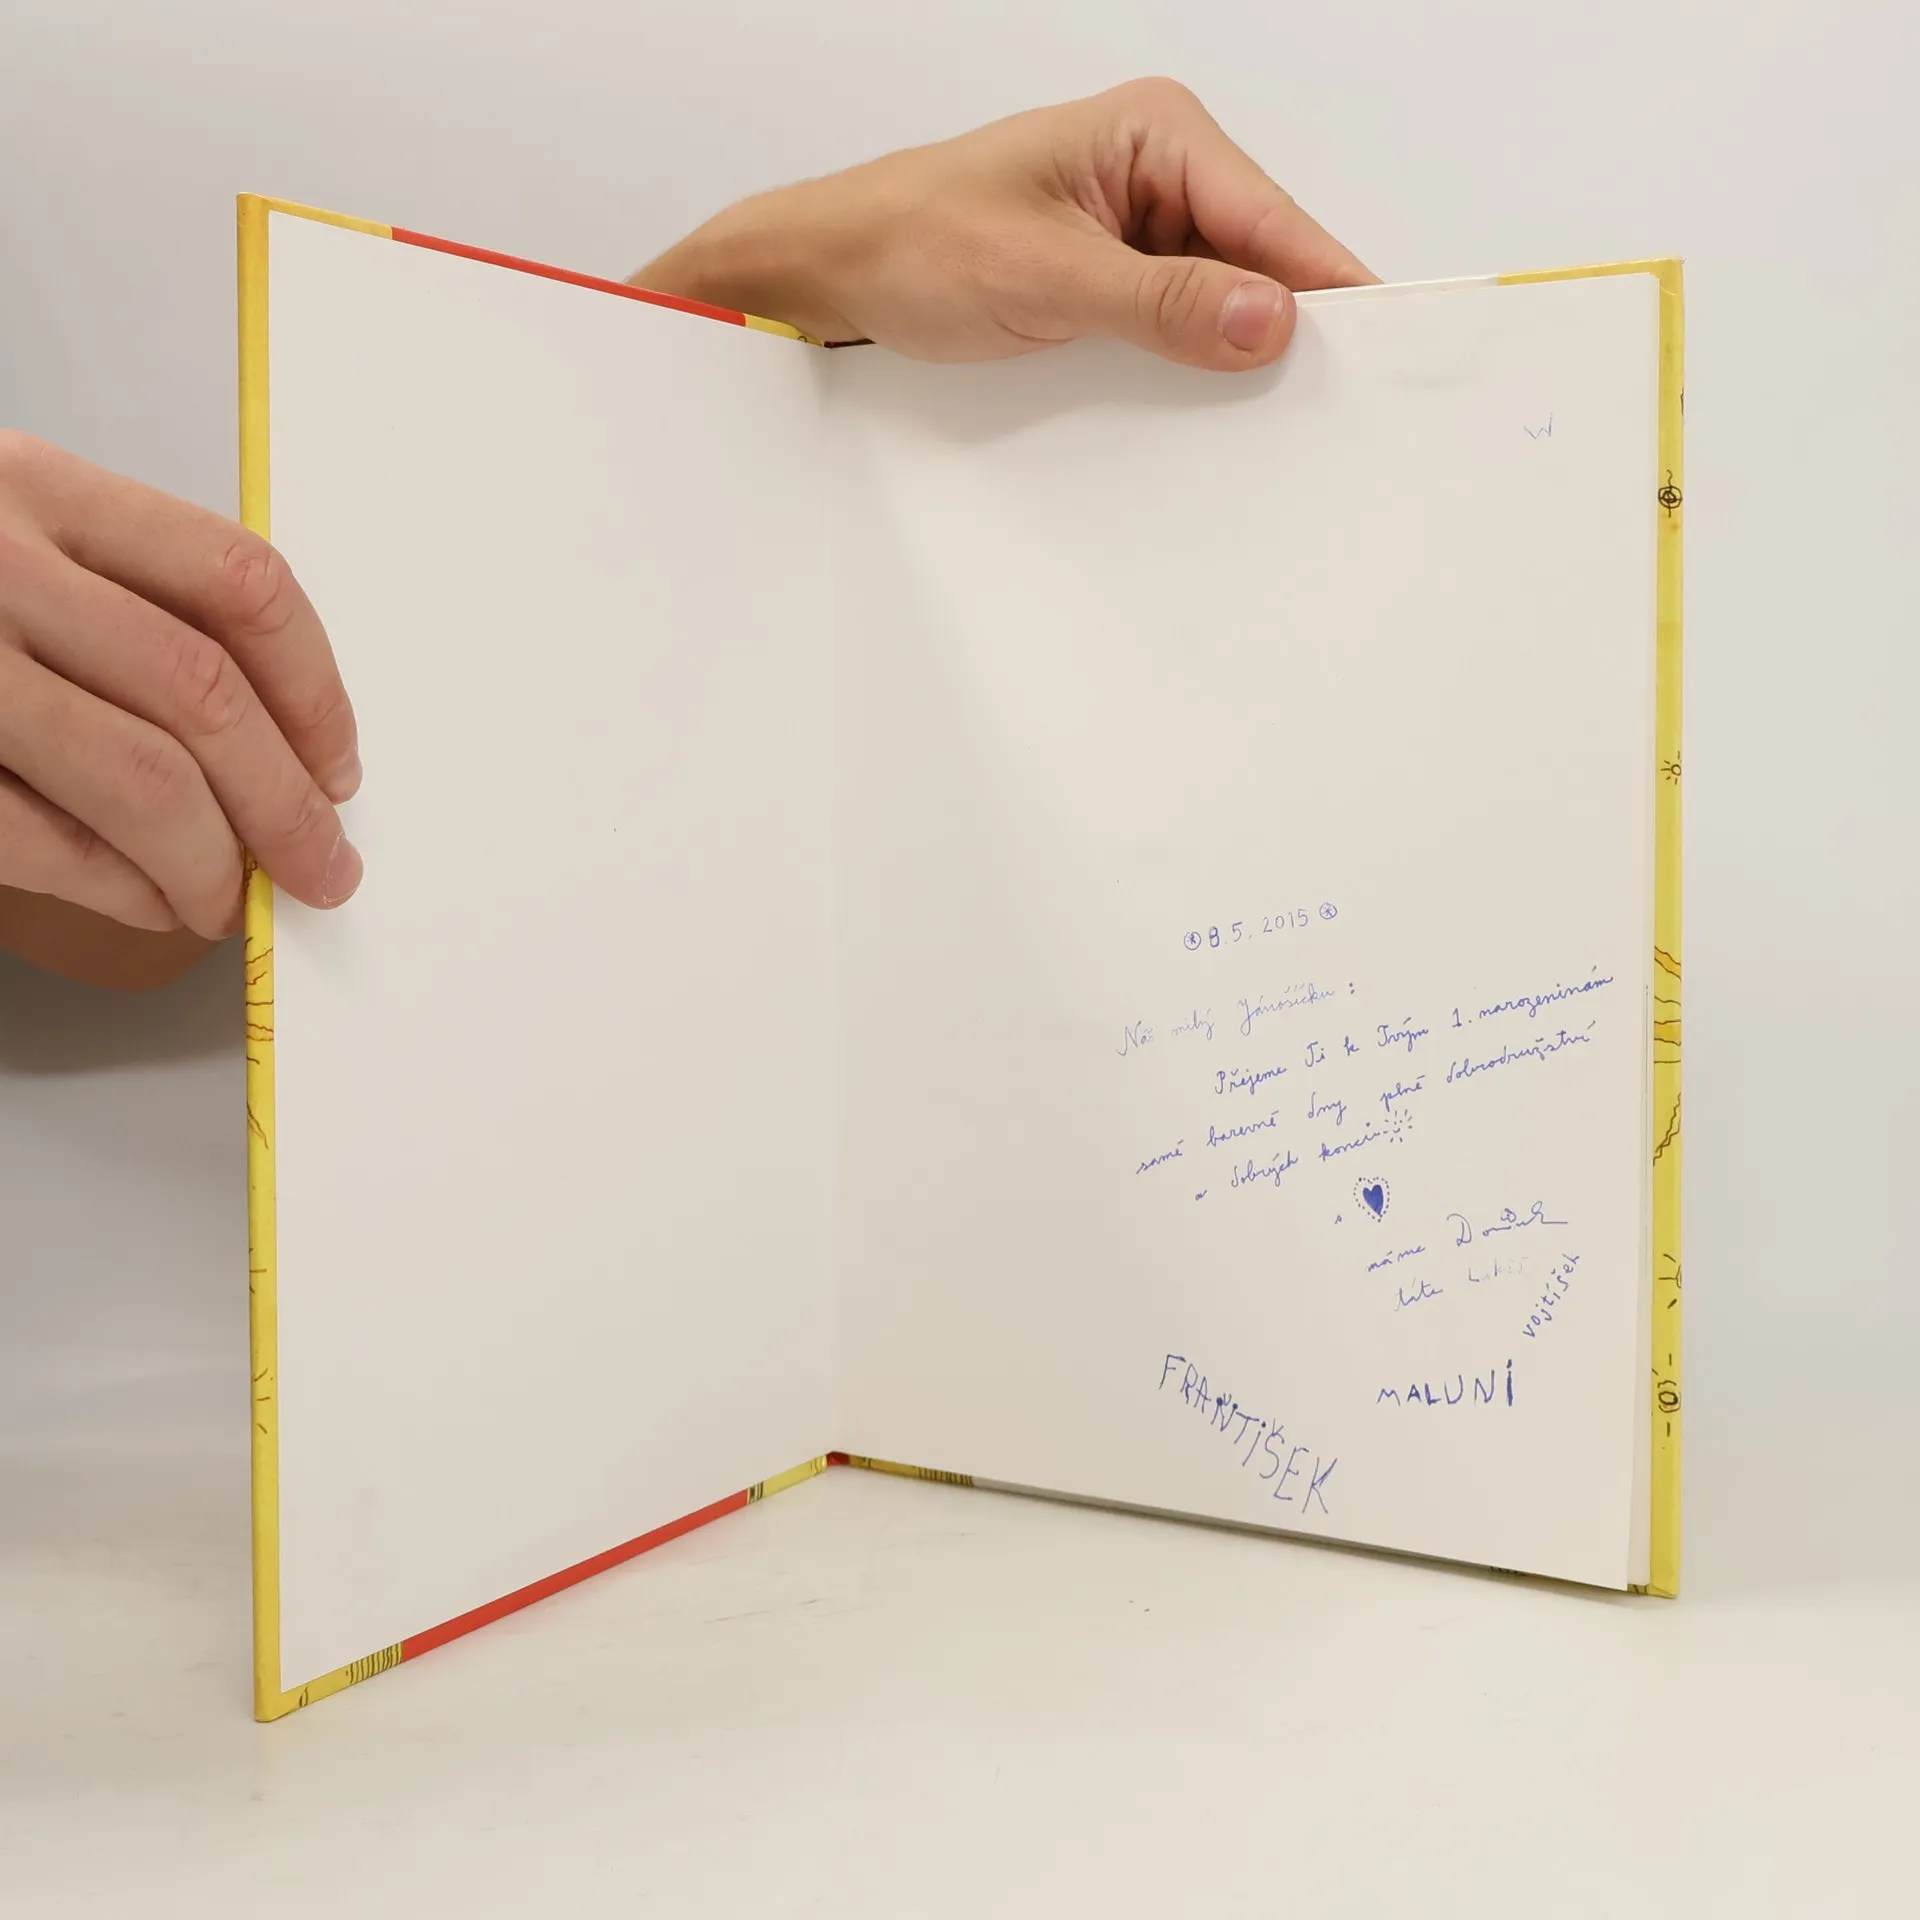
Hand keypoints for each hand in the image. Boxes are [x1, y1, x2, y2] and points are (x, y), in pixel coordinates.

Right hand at [0, 432, 360, 987]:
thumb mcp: (6, 530)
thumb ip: (119, 600)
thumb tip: (279, 746)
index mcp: (38, 487)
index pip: (240, 584)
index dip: (317, 690)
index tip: (339, 762)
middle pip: (206, 695)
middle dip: (288, 804)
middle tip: (322, 864)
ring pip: (143, 779)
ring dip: (215, 863)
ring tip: (234, 898)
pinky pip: (44, 842)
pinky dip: (123, 890)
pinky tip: (152, 901)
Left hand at [637, 78, 1375, 370]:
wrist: (838, 274)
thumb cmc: (916, 240)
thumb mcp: (1044, 275)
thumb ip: (1158, 302)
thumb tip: (1265, 317)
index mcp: (1155, 134)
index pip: (1270, 218)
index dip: (1327, 290)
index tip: (1379, 356)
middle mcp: (1161, 175)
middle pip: (1262, 262)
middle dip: (1284, 332)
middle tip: (1324, 414)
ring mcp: (1142, 232)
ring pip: (1226, 304)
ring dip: (1234, 359)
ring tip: (1266, 424)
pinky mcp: (1119, 285)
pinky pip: (1182, 331)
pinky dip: (1194, 371)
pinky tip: (1206, 414)